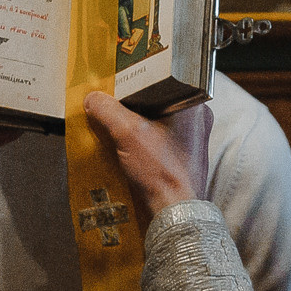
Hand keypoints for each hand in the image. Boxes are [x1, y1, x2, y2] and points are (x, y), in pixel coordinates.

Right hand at [83, 91, 210, 224]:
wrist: (175, 212)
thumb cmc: (162, 172)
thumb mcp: (127, 133)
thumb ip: (107, 110)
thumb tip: (93, 98)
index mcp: (193, 103)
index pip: (161, 79)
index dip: (136, 79)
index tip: (116, 84)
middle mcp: (198, 117)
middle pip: (157, 99)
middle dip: (133, 103)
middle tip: (112, 103)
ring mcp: (194, 137)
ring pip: (158, 119)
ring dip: (137, 123)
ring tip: (116, 123)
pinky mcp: (185, 155)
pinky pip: (161, 138)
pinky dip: (144, 139)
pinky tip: (128, 144)